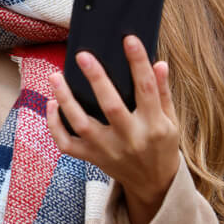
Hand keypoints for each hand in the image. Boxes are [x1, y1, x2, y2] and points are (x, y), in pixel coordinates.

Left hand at [46, 36, 180, 223]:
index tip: (129, 39)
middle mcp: (130, 139)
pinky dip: (55, 125)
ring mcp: (109, 151)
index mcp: (154, 126)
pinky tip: (51, 104)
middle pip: (111, 107)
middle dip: (97, 79)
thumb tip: (159, 63)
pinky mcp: (93, 159)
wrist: (154, 184)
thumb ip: (163, 92)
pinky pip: (67, 144)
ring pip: (82, 125)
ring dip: (66, 100)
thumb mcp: (171, 121)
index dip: (138, 63)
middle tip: (82, 55)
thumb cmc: (161, 145)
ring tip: (55, 76)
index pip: (147, 89)